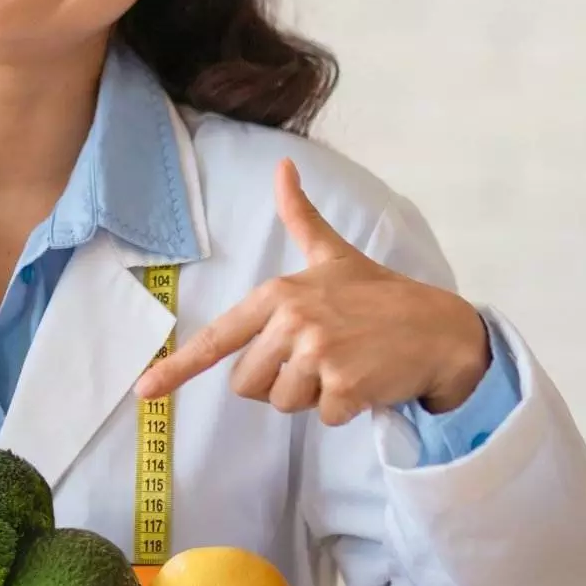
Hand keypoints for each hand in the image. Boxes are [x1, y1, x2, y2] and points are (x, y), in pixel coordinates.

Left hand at [133, 159, 487, 424]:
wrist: (439, 327)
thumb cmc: (380, 296)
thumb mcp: (333, 254)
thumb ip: (300, 217)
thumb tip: (283, 167)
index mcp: (279, 294)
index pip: (219, 337)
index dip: (179, 367)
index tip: (145, 390)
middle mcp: (292, 321)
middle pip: (248, 385)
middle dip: (279, 383)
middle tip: (321, 358)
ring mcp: (318, 353)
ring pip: (283, 404)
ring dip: (312, 398)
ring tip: (344, 366)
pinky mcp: (344, 385)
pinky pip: (321, 418)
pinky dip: (343, 409)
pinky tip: (364, 382)